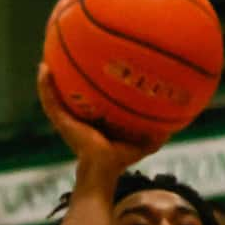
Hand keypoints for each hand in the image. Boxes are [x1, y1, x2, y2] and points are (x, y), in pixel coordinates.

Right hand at [35, 62, 163, 169]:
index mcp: (94, 121)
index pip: (90, 99)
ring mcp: (67, 120)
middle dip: (66, 75)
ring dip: (48, 78)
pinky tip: (43, 68)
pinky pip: (49, 100)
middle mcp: (78, 118)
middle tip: (66, 52)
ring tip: (46, 57)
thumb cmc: (120, 160)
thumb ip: (159, 130)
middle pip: (69, 93)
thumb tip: (181, 116)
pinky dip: (44, 85)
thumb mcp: (145, 141)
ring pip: (53, 95)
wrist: (103, 172)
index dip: (89, 83)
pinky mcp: (61, 121)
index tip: (93, 63)